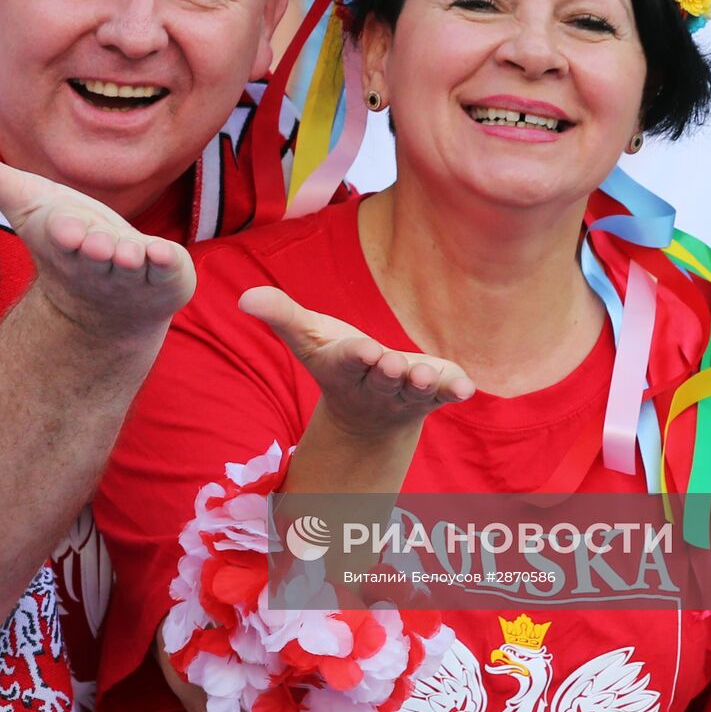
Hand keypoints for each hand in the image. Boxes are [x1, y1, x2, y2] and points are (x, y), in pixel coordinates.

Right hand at [0, 148, 194, 336]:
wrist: (107, 303)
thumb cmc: (66, 239)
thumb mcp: (28, 202)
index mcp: (65, 242)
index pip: (62, 238)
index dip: (64, 233)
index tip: (62, 228)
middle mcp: (98, 262)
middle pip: (95, 254)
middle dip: (95, 249)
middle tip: (94, 242)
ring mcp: (134, 273)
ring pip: (131, 267)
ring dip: (130, 260)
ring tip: (130, 254)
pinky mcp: (167, 276)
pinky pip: (168, 270)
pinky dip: (166, 263)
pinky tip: (165, 253)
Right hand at [239, 286, 474, 439]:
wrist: (369, 414)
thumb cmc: (337, 362)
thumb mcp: (307, 337)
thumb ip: (281, 315)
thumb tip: (244, 297)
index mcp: (344, 369)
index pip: (348, 363)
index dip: (356, 358)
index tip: (362, 348)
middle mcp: (376, 385)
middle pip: (382, 379)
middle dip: (386, 371)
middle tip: (390, 362)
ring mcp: (406, 393)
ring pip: (415, 391)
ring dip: (422, 384)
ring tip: (426, 376)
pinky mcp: (434, 393)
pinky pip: (446, 393)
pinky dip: (455, 390)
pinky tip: (466, 388)